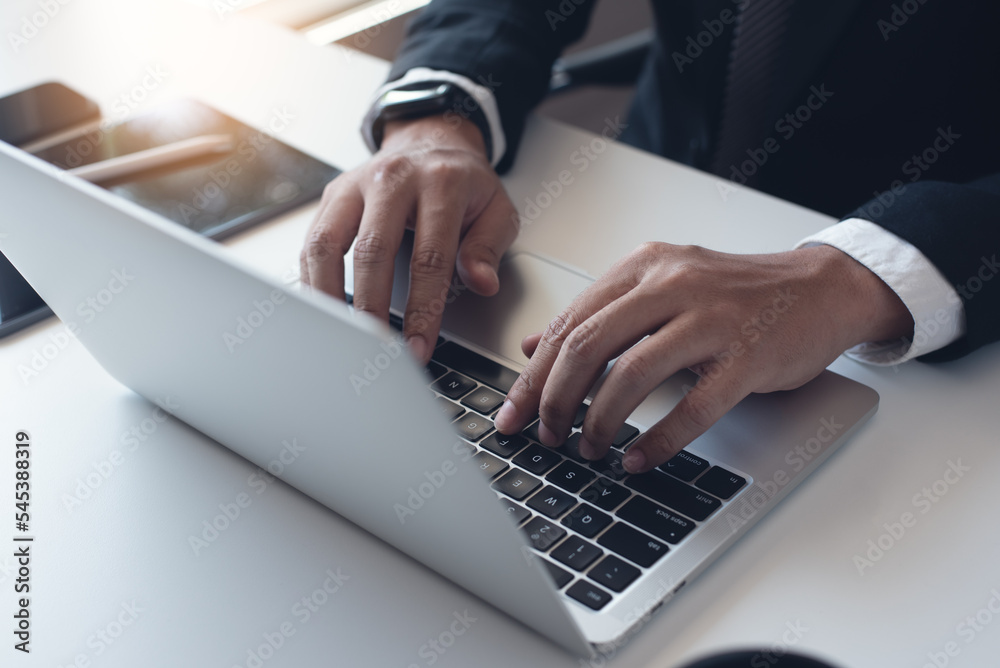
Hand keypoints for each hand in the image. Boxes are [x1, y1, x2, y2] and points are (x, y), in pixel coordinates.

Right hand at [299, 114, 518, 362]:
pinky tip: (322, 310)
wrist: (431, 140)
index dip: (422, 309)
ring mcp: (356, 185)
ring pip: (327, 243)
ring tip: (339, 336)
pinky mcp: (332, 195)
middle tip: (374, 350)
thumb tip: (482, 283)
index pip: (430, 257)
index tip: (418, 347)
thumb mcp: (497, 209)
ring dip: (330, 296)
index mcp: (440, 183)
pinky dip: (312, 280)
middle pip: (372, 251)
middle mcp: (392, 179)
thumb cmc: (464, 183)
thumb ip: (490, 246)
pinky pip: (312, 241)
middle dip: (371, 309)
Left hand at [494, 242, 912, 472]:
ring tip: (588, 449)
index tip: (513, 411)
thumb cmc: (737, 295)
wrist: (820, 289)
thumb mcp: (659, 288)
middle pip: (588, 345)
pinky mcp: (747, 356)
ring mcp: (711, 318)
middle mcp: (672, 283)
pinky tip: (639, 458)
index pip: (570, 322)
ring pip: (632, 374)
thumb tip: (535, 347)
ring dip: (599, 421)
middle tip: (544, 436)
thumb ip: (598, 314)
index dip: (534, 374)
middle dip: (555, 399)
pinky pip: (693, 406)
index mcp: (645, 266)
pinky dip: (659, 439)